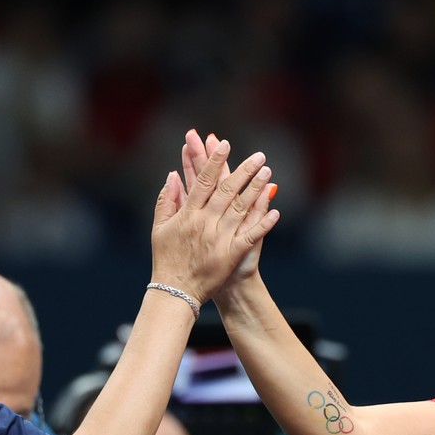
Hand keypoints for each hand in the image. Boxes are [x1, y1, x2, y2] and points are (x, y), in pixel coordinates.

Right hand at [150, 135, 277, 305]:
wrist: (175, 292)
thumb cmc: (167, 259)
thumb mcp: (160, 228)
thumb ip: (166, 200)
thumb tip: (171, 175)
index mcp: (188, 214)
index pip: (203, 181)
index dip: (213, 161)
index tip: (223, 143)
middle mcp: (205, 223)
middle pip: (227, 191)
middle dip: (243, 170)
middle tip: (258, 156)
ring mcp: (219, 238)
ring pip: (241, 208)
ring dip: (255, 189)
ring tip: (267, 172)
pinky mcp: (230, 254)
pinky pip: (250, 236)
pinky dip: (263, 223)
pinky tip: (274, 211)